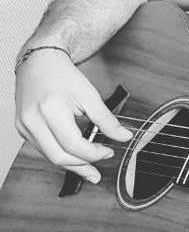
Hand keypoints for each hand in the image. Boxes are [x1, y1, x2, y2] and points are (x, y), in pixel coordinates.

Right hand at [14, 48, 132, 182]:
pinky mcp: (22, 129)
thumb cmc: (63, 75)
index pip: (73, 144)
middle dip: (82, 166)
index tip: (109, 151)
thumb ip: (107, 119)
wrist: (39, 62)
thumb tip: (124, 136)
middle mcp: (32, 121)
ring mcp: (24, 127)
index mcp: (50, 109)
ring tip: (89, 169)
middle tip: (99, 168)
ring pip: (49, 156)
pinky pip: (43, 149)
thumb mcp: (90, 95)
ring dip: (71, 164)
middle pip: (58, 156)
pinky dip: (60, 153)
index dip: (93, 153)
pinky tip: (74, 156)